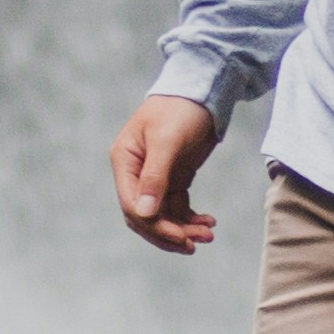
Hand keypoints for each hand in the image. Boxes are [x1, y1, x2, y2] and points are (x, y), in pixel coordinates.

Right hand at [111, 95, 223, 254]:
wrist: (203, 90)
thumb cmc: (180, 108)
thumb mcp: (167, 140)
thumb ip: (155, 177)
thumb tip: (144, 213)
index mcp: (125, 161)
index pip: (132, 205)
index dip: (154, 226)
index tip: (180, 237)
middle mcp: (135, 172)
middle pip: (145, 216)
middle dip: (169, 232)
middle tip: (195, 243)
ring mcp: (155, 177)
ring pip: (162, 215)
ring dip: (183, 228)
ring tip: (208, 234)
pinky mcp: (174, 177)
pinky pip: (177, 207)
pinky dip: (190, 218)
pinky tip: (208, 221)